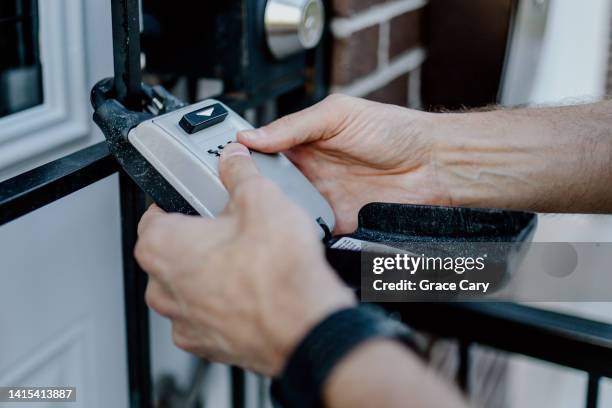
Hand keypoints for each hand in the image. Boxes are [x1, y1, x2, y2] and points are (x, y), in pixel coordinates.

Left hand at [134, 143, 354, 375]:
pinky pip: (207, 313)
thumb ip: (239, 173)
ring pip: (189, 284)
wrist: (306, 326)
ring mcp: (183, 320)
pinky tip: (254, 287)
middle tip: (232, 226)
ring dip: (211, 271)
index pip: (154, 212)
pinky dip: (225, 300)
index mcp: (162, 246)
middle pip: (172, 250)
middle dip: (199, 237)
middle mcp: (162, 288)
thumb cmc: (278, 274)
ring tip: (249, 258)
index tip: (200, 197)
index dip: (180, 200)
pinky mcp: (206, 343)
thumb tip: (234, 161)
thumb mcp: (261, 199)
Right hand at [238, 94, 449, 233]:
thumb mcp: (338, 114)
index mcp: (305, 141)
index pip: (263, 150)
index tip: (225, 162)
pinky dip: (302, 232)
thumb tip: (253, 135)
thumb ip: (295, 126)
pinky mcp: (339, 222)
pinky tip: (291, 230)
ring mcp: (323, 197)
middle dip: (253, 190)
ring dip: (275, 212)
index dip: (243, 156)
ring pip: (286, 210)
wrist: (434, 164)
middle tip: (237, 193)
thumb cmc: (393, 130)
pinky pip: (312, 231)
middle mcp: (310, 171)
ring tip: (261, 213)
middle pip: (269, 184)